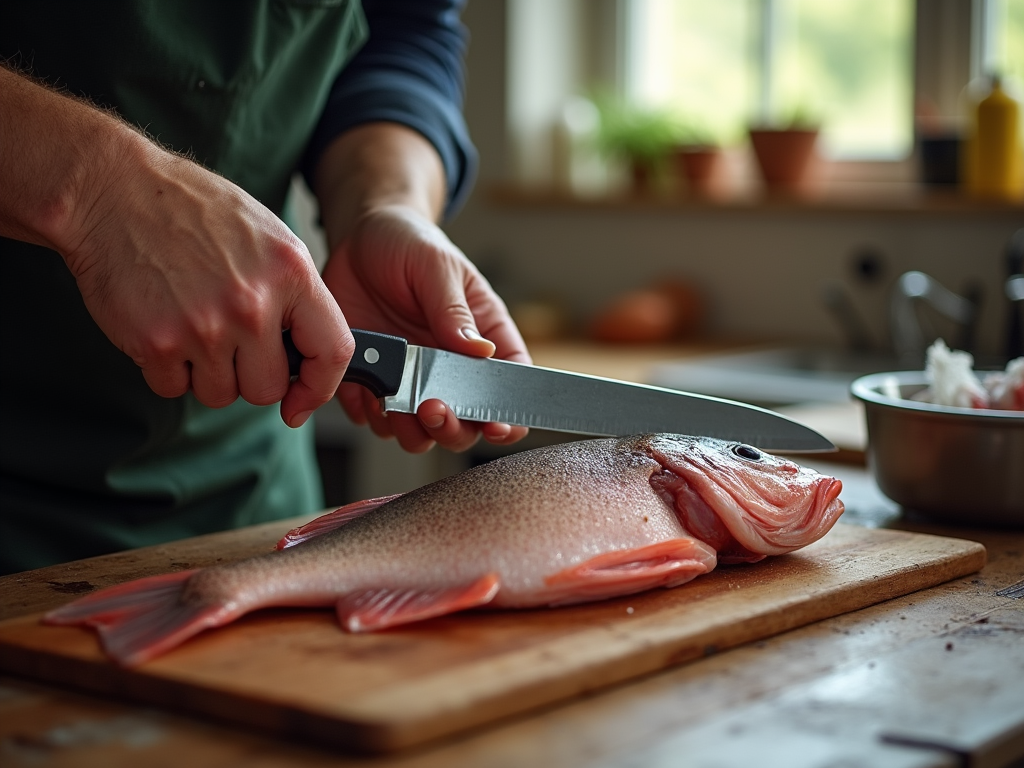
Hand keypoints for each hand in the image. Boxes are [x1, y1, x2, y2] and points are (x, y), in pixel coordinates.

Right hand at [63, 140, 352, 426]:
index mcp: (291, 272)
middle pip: (268, 389)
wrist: (112, 190)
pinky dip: (167, 369)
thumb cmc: (194, 211)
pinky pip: (174, 389)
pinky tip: (163, 325)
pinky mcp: (157, 342)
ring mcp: (205, 326)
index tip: (304, 399)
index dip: (321, 387)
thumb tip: (312, 353)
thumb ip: (296, 294)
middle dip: (248, 377)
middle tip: (228, 342)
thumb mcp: (269, 237)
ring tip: (192, 325)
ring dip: (206, 374)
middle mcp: (253, 303)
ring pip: (221, 395)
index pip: (333, 351)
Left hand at [322, 204, 530, 452]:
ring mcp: (411, 380)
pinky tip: (362, 384)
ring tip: (390, 398)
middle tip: (430, 407)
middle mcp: (450, 369)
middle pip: (464, 426)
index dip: (508, 418)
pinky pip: (373, 419)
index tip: (495, 426)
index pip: (508, 390)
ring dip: (407, 428)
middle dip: (451, 427)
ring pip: (419, 434)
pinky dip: (368, 413)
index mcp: (482, 339)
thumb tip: (480, 351)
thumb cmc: (410, 244)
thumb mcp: (437, 266)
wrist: (358, 238)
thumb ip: (454, 311)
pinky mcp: (373, 384)